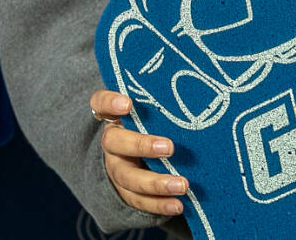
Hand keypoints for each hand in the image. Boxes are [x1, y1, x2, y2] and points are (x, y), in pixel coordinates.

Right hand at [91, 90, 185, 217]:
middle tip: (169, 147)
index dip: (110, 102)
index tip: (128, 103)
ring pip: (128, 178)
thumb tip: (195, 90)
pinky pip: (139, 202)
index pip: (100, 103)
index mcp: (113, 118)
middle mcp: (111, 143)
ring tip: (182, 184)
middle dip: (141, 145)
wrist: (140, 161)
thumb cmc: (152, 128)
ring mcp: (117, 170)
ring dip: (156, 183)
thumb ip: (160, 104)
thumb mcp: (151, 114)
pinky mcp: (127, 194)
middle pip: (114, 143)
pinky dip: (159, 204)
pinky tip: (177, 204)